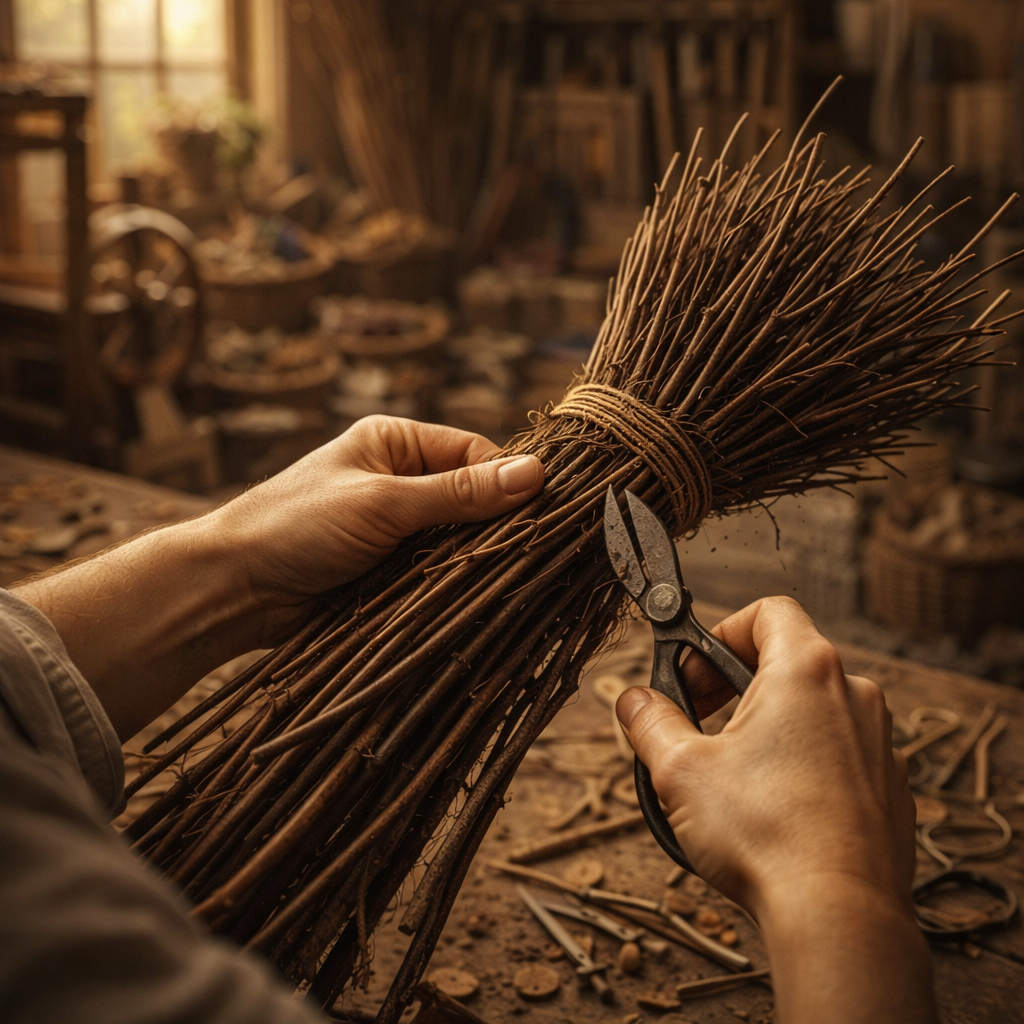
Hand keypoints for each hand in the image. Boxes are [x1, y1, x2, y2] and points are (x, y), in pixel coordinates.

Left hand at [210, 416, 543, 633]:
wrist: (233, 589)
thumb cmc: (296, 526)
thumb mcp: (384, 503)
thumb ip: (459, 494)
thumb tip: (537, 474)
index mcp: (395, 442)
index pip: (474, 453)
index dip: (506, 481)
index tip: (539, 513)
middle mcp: (398, 479)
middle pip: (470, 498)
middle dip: (492, 525)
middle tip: (528, 552)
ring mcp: (394, 527)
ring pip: (456, 539)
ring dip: (471, 559)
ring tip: (502, 578)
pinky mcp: (388, 569)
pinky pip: (436, 572)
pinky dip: (451, 583)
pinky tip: (473, 598)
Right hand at [616, 597, 935, 1023]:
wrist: (838, 916)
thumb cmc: (764, 835)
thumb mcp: (680, 769)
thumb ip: (649, 721)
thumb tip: (634, 701)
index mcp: (807, 670)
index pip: (767, 611)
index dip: (719, 631)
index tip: (690, 669)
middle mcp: (854, 695)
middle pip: (785, 660)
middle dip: (730, 684)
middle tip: (694, 720)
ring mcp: (878, 743)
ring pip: (810, 710)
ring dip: (763, 725)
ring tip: (726, 771)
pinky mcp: (888, 789)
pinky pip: (836, 753)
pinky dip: (799, 762)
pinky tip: (769, 807)